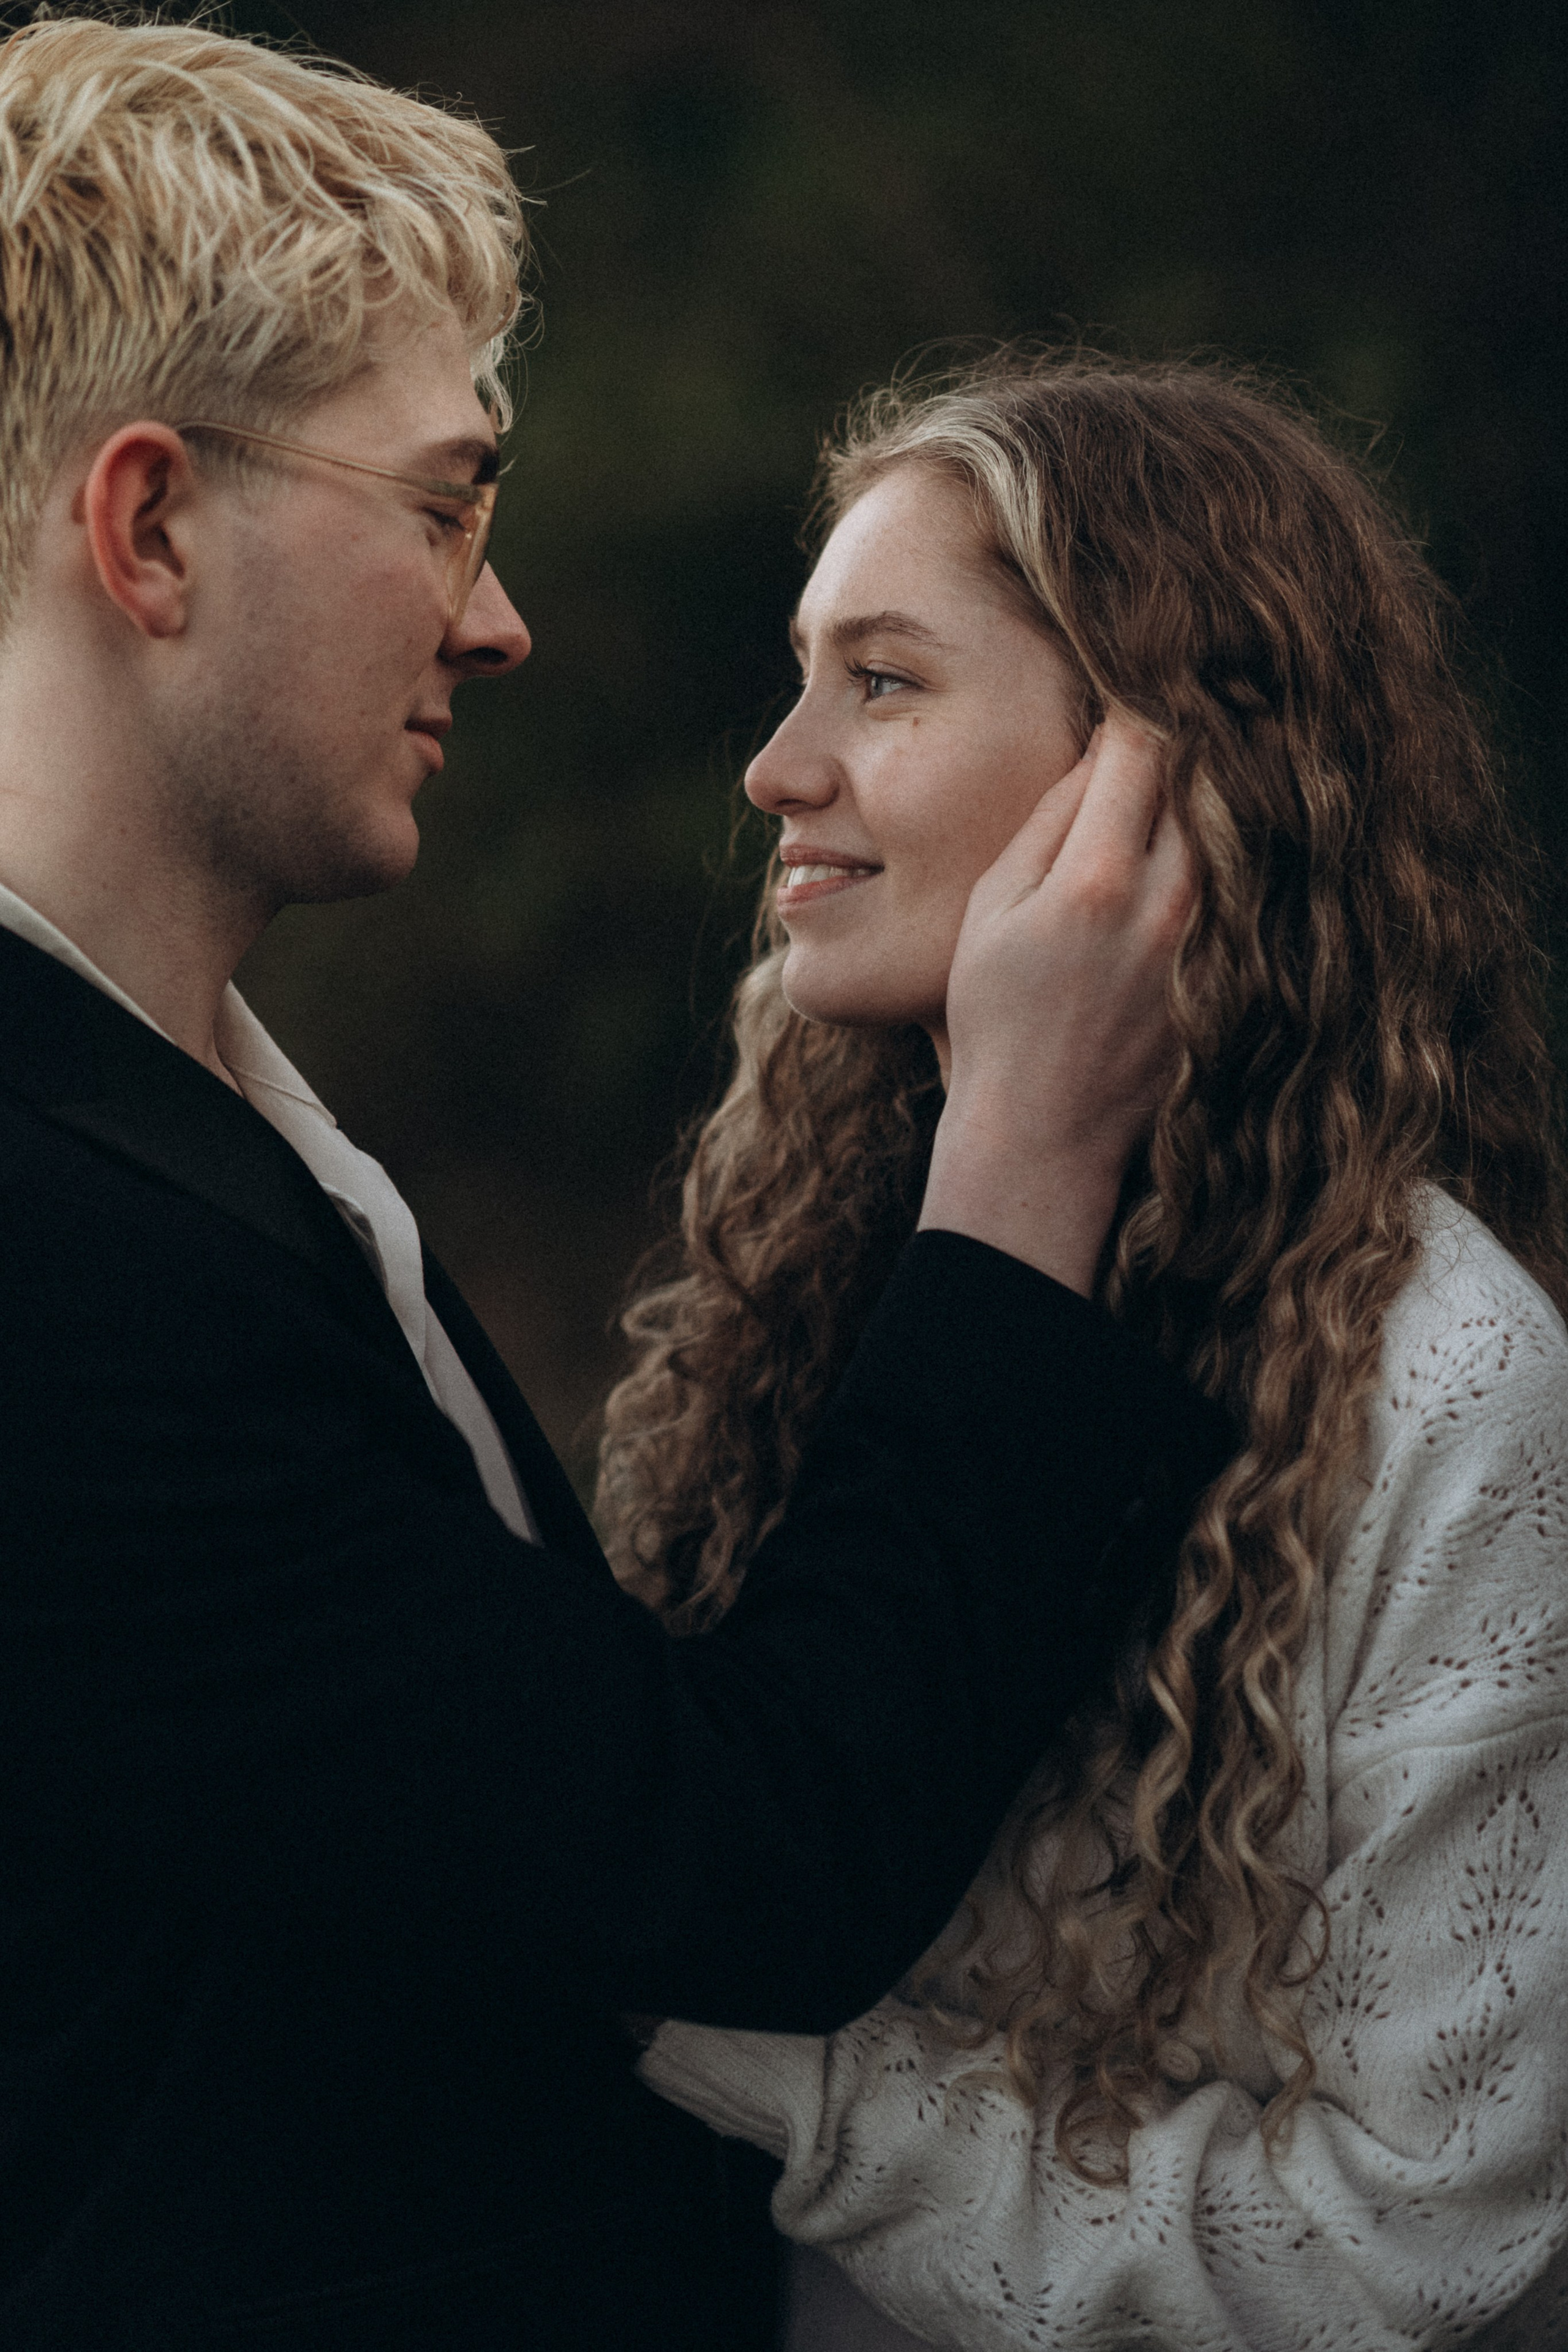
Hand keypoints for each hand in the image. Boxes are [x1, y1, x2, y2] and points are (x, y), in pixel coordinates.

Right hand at [919, 714, 1192, 1296]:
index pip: (1144, 744)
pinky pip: (1252, 884)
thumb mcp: (993, 908)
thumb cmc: (997, 1018)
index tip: (1141, 671)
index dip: (1144, 696)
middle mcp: (1170, 903)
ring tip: (1222, 749)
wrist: (1044, 1132)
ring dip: (1229, 785)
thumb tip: (1104, 747)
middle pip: (1209, 775)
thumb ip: (1051, 820)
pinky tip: (1231, 832)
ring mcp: (1214, 942)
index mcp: (1097, 876)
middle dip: (1201, 729)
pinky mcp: (1237, 974)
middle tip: (1201, 685)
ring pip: (1241, 825)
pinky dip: (1244, 848)